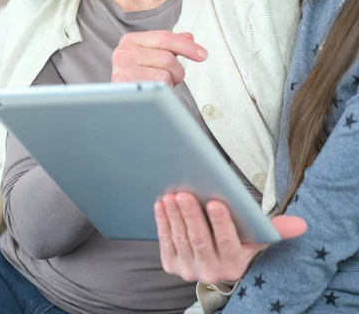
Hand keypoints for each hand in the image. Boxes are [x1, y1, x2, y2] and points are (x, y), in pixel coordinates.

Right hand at [111, 31, 206, 85]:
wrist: (118, 105)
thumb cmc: (137, 81)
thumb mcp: (151, 59)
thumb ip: (169, 47)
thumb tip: (189, 36)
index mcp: (131, 40)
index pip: (165, 37)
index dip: (187, 46)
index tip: (203, 54)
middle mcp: (124, 51)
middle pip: (168, 57)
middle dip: (176, 71)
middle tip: (171, 79)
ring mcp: (123, 68)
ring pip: (165, 72)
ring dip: (168, 83)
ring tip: (157, 86)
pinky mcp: (127, 85)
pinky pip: (159, 86)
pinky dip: (162, 92)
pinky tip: (152, 93)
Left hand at [154, 192, 306, 283]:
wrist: (217, 265)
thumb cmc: (239, 242)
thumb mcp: (258, 238)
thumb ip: (276, 229)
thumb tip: (302, 224)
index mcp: (235, 263)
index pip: (227, 242)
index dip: (221, 223)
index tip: (215, 202)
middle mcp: (212, 271)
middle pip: (200, 240)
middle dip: (191, 215)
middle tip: (185, 193)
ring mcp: (189, 270)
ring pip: (181, 240)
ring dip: (174, 217)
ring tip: (171, 195)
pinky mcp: (172, 265)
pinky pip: (166, 243)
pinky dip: (163, 223)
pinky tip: (161, 205)